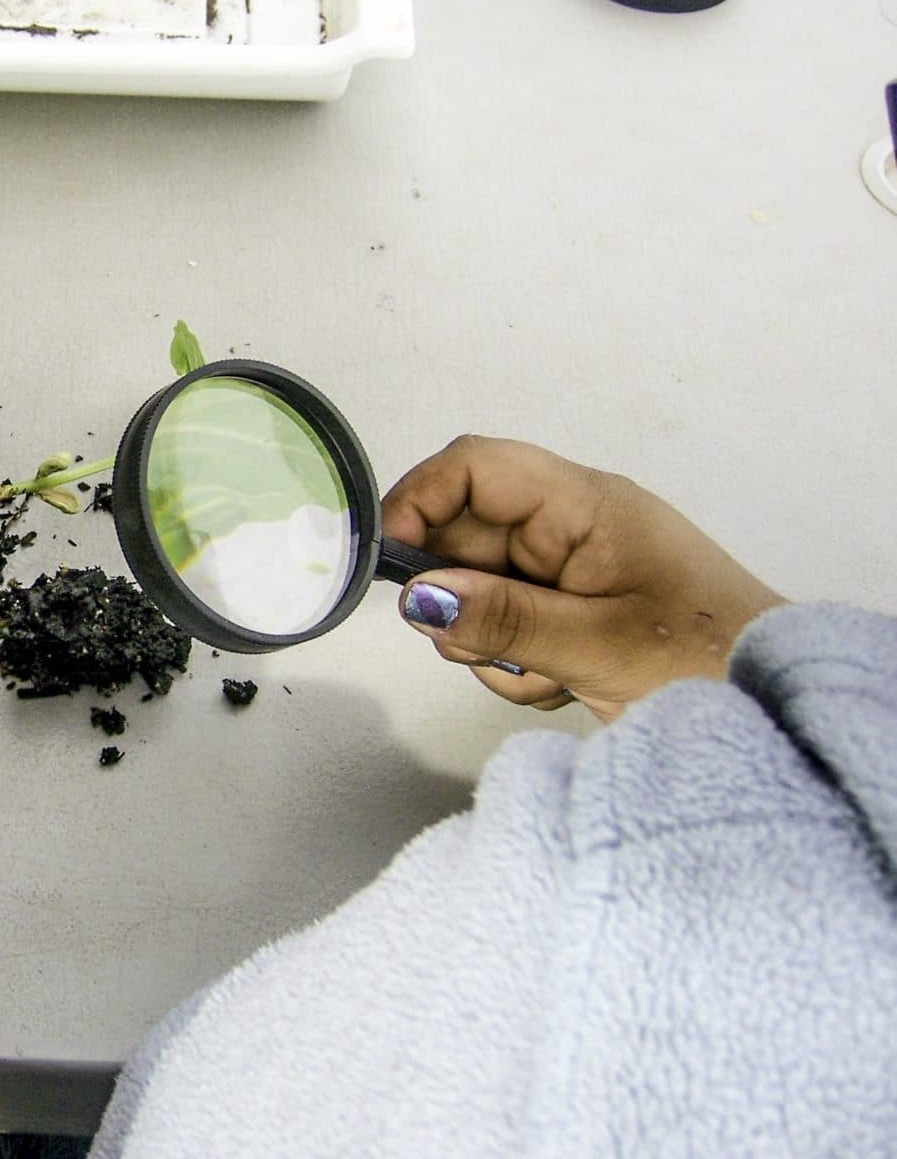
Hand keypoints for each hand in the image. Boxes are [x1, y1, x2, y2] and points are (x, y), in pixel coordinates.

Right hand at [381, 436, 785, 720]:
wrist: (782, 707)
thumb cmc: (712, 663)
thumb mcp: (596, 647)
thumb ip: (500, 620)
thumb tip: (415, 598)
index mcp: (584, 505)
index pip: (473, 467)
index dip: (419, 500)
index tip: (393, 565)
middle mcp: (571, 525)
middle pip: (464, 536)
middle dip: (459, 600)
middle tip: (489, 650)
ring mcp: (570, 567)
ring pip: (476, 590)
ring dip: (489, 643)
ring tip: (546, 674)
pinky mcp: (571, 607)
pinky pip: (505, 623)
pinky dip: (514, 661)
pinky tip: (560, 682)